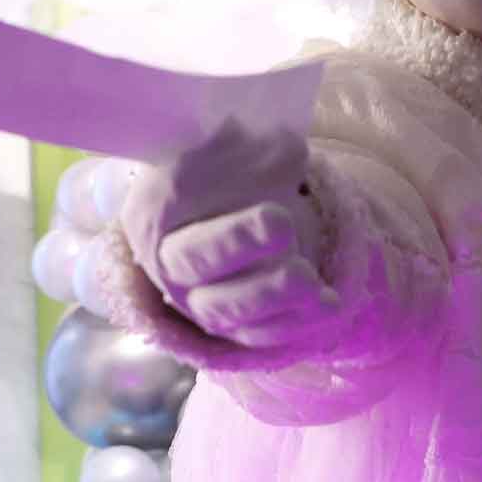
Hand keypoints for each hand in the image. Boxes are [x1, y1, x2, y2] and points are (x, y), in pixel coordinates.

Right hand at [123, 120, 332, 347]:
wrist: (254, 205)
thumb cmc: (238, 169)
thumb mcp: (240, 146)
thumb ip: (248, 147)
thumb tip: (280, 146)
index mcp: (154, 212)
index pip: (168, 214)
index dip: (211, 212)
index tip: (267, 207)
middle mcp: (168, 262)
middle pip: (190, 265)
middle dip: (237, 246)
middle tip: (283, 224)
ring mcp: (199, 299)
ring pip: (222, 310)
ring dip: (268, 296)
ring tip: (310, 278)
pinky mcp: (235, 326)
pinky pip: (257, 336)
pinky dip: (294, 323)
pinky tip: (328, 303)